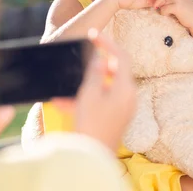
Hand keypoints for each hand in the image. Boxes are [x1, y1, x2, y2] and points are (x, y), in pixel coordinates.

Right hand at [74, 29, 136, 150]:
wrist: (91, 158)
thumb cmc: (90, 126)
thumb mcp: (88, 94)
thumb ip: (93, 72)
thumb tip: (98, 58)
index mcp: (125, 88)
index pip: (120, 56)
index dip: (107, 42)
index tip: (93, 34)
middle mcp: (128, 96)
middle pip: (113, 71)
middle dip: (94, 66)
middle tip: (80, 60)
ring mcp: (122, 108)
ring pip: (103, 86)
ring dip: (85, 84)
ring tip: (66, 87)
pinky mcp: (114, 118)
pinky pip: (100, 101)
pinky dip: (85, 98)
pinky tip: (65, 101)